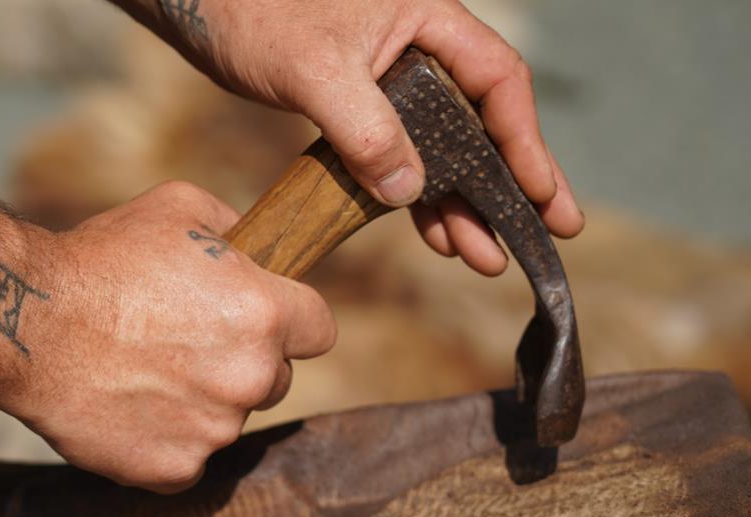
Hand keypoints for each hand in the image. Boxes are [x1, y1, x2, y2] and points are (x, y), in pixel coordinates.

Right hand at [0, 184, 335, 492]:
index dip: (293, 322)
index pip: (320, 331)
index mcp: (265, 313)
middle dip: (244, 364)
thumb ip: (236, 230)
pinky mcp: (173, 470)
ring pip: (229, 420)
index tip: (266, 319)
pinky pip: (187, 458)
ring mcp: (214, 430)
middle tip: (188, 343)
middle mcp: (251, 377)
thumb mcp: (178, 209)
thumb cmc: (100, 258)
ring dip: (202, 402)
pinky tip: (128, 406)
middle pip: (277, 380)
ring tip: (144, 371)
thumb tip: (257, 248)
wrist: (26, 322)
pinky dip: (164, 440)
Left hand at [122, 0, 583, 275]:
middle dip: (511, 184)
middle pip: (483, 124)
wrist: (202, 6)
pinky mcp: (359, 110)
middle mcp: (420, 52)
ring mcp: (391, 85)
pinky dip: (418, 199)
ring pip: (443, 150)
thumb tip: (408, 190)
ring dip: (463, 204)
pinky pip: (403, 158)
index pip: (497, 83)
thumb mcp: (315, 71)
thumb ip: (365, 128)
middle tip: (548, 235)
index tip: (544, 195)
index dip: (525, 142)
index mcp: (428, 21)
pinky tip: (436, 237)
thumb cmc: (257, 12)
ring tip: (486, 258)